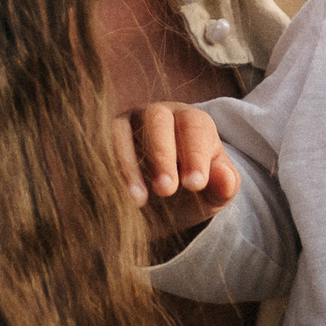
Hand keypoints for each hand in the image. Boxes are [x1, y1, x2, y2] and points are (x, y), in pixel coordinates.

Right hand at [112, 102, 236, 213]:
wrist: (158, 212)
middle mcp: (157, 114)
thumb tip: (225, 177)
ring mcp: (125, 124)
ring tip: (139, 200)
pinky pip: (99, 147)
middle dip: (162, 154)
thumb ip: (224, 186)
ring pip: (123, 131)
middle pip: (157, 119)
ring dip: (130, 165)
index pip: (195, 126)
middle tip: (166, 190)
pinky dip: (107, 170)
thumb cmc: (190, 195)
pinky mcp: (101, 141)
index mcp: (191, 122)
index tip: (195, 185)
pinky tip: (116, 197)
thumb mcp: (212, 196)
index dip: (195, 154)